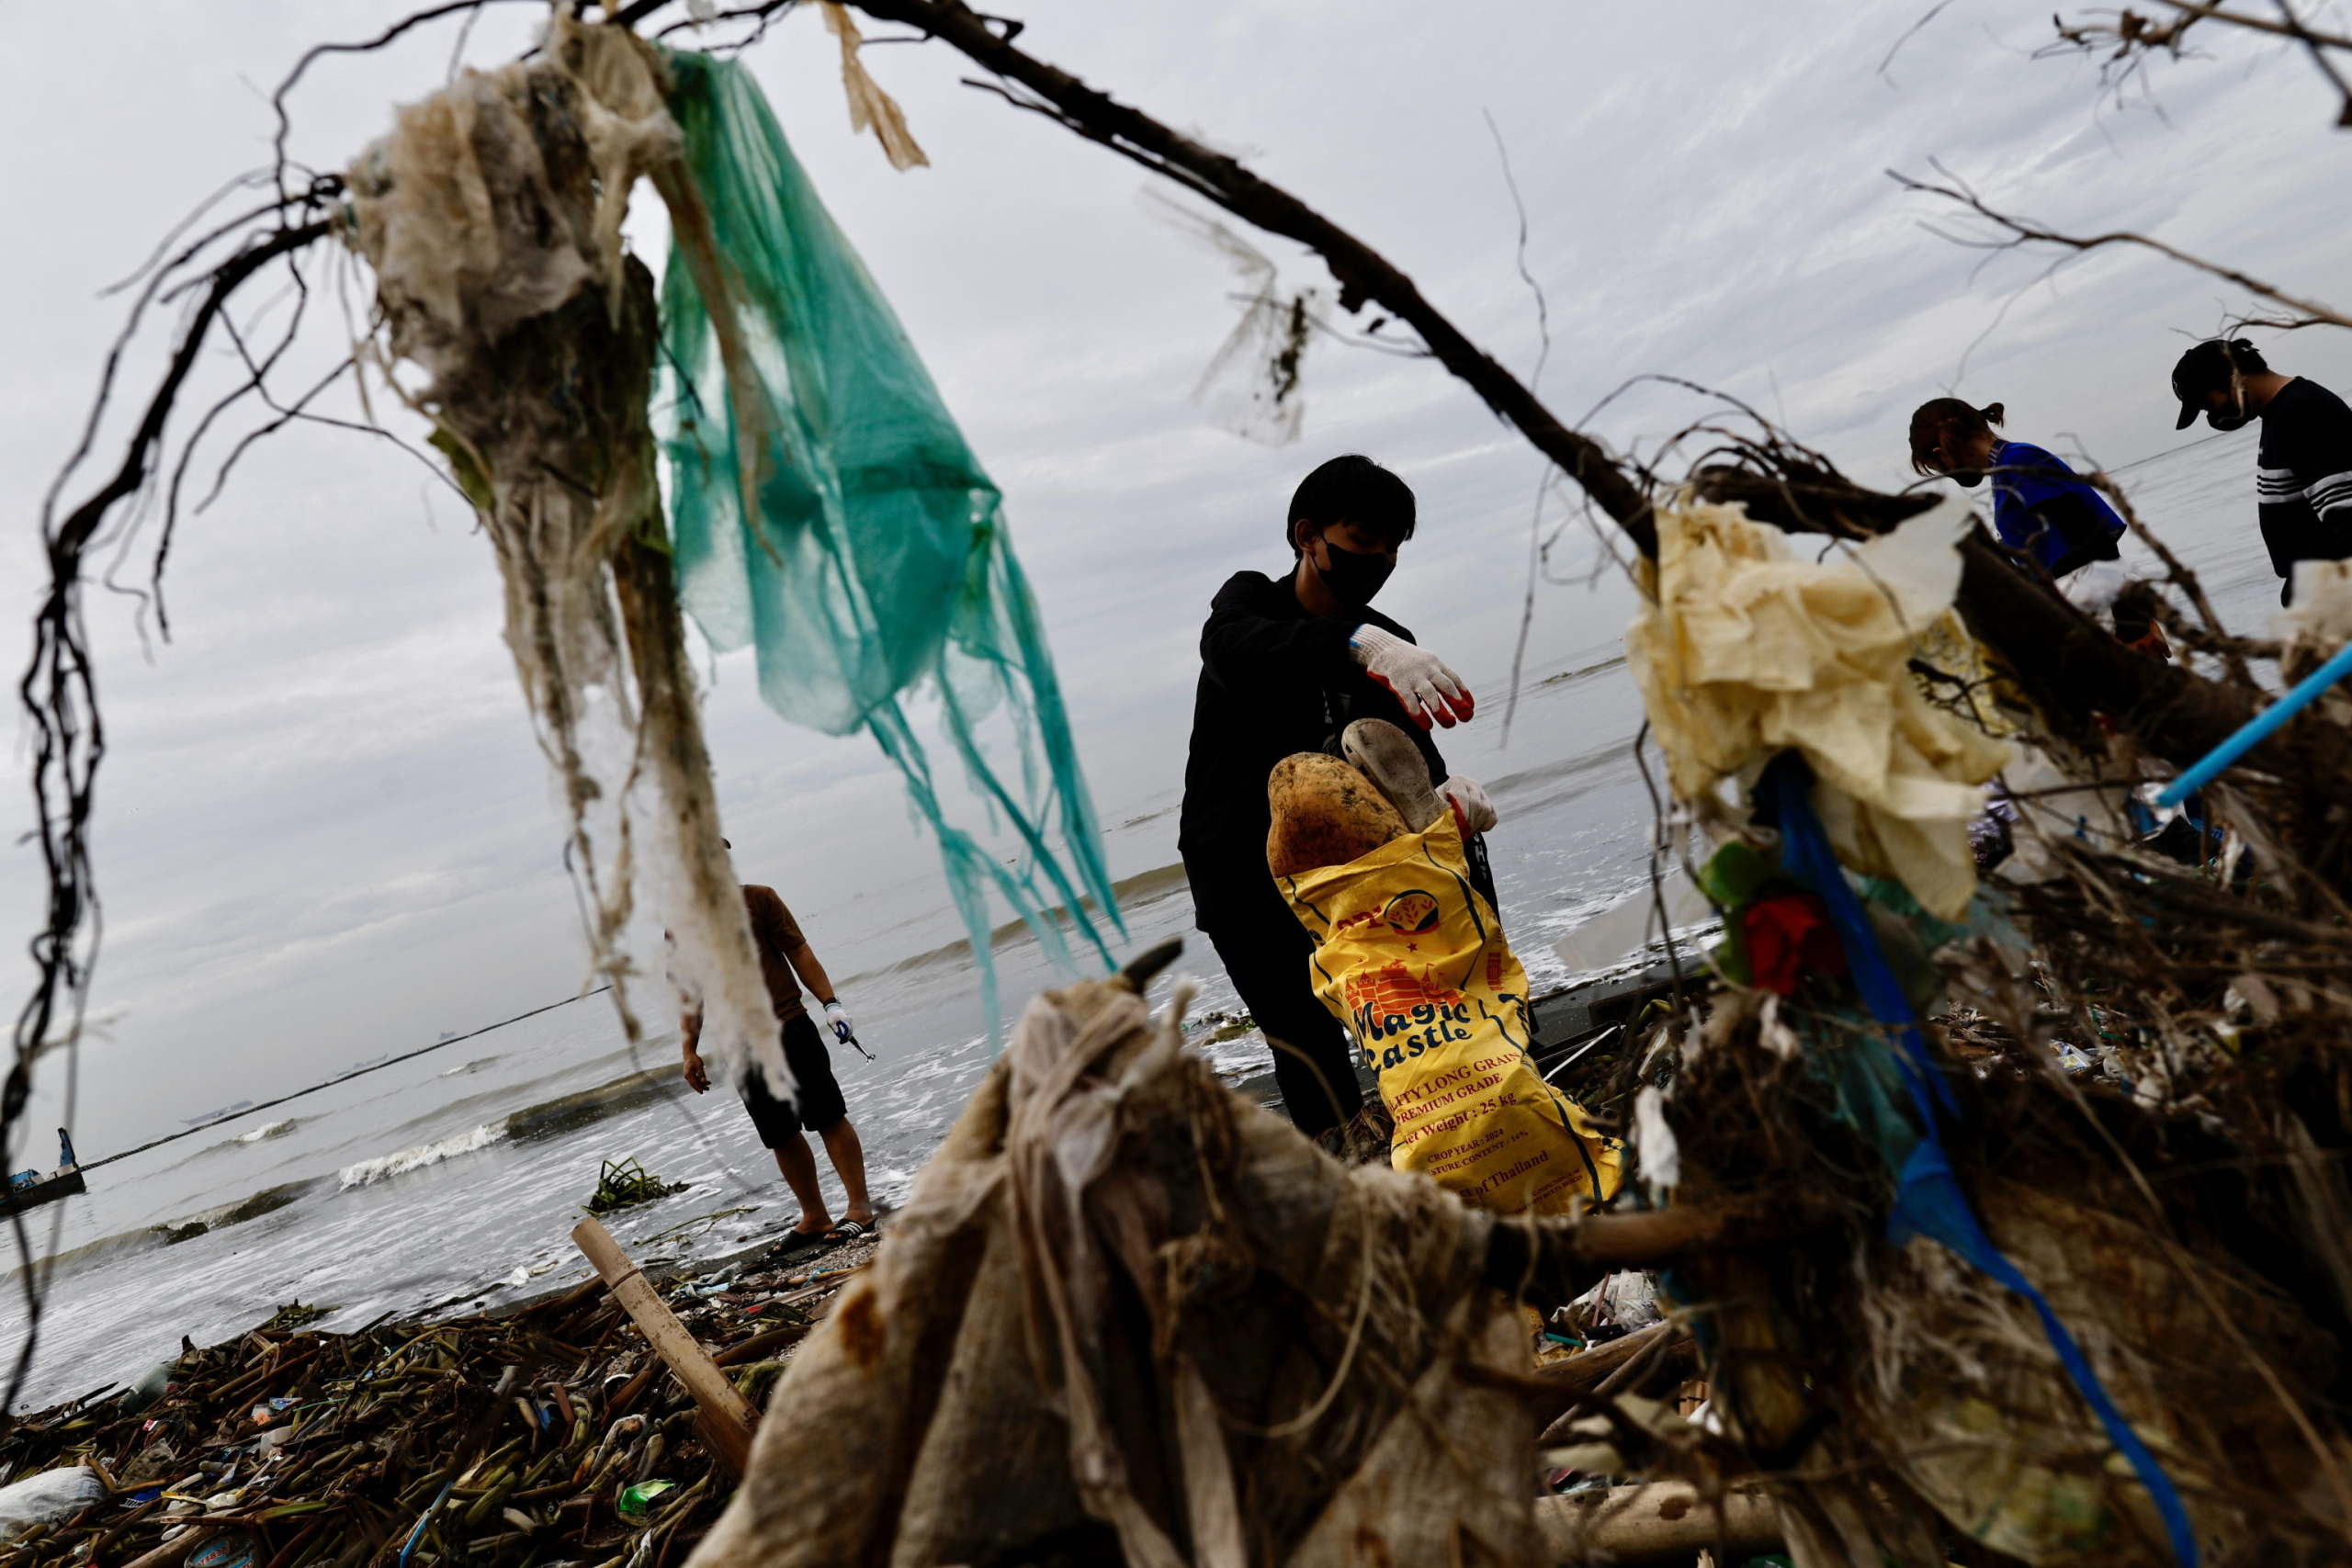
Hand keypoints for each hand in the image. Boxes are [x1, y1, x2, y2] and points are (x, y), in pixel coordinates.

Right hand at [681, 1048, 709, 1093]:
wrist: (689, 1054)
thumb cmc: (694, 1059)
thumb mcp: (699, 1066)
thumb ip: (701, 1074)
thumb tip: (704, 1082)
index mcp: (688, 1075)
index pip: (693, 1083)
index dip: (698, 1088)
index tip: (702, 1092)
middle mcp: (687, 1076)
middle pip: (694, 1084)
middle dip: (701, 1087)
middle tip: (708, 1089)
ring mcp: (688, 1075)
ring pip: (695, 1082)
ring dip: (701, 1084)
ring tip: (709, 1084)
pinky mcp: (690, 1074)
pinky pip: (695, 1079)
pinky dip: (700, 1080)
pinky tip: (706, 1081)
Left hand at [823, 1000, 853, 1044]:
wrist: (834, 1009)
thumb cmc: (832, 1015)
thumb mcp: (831, 1022)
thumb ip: (835, 1029)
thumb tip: (839, 1037)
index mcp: (845, 1019)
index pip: (848, 1029)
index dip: (845, 1036)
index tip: (841, 1041)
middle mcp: (850, 1019)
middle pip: (851, 1031)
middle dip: (847, 1038)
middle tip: (841, 1042)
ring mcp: (851, 1021)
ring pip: (851, 1030)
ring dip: (847, 1036)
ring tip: (842, 1041)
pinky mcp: (850, 1022)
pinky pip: (850, 1029)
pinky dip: (847, 1034)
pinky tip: (843, 1038)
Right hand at [1347, 626, 1473, 728]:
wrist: (1381, 646)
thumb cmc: (1404, 660)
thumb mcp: (1424, 662)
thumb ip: (1435, 676)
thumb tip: (1449, 696)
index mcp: (1435, 664)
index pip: (1453, 678)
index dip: (1463, 693)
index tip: (1470, 707)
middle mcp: (1427, 669)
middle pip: (1446, 686)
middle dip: (1457, 702)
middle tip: (1467, 718)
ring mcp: (1413, 675)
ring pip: (1430, 693)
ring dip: (1440, 709)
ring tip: (1450, 724)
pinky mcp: (1398, 682)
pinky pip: (1409, 699)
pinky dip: (1418, 713)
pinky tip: (1426, 725)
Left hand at [1439, 775, 1496, 835]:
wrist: (1446, 804)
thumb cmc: (1437, 806)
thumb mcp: (1435, 805)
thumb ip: (1441, 810)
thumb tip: (1446, 821)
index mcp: (1457, 781)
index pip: (1462, 796)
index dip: (1461, 813)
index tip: (1458, 826)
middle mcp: (1472, 784)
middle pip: (1477, 804)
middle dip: (1469, 822)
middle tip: (1461, 833)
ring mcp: (1482, 793)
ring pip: (1486, 811)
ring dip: (1476, 825)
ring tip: (1465, 833)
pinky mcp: (1490, 804)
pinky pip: (1492, 817)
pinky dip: (1484, 826)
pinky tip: (1473, 830)